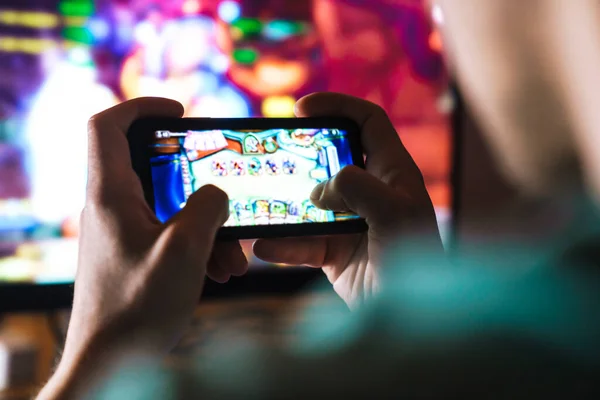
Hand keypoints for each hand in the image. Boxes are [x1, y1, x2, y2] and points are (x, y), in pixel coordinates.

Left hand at [40, 98, 247, 398]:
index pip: (107, 125)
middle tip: (221, 186)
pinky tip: (221, 270)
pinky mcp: (135, 254)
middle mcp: (111, 208)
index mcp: (110, 196)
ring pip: (169, 204)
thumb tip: (216, 194)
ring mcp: (123, 232)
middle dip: (195, 177)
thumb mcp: (185, 250)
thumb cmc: (137, 309)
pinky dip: (198, 243)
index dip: (142, 106)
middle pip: (150, 164)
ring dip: (205, 221)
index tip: (180, 110)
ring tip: (232, 255)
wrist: (112, 364)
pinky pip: (171, 232)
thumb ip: (207, 207)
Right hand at [253, 93, 441, 307]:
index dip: (338, 106)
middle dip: (302, 155)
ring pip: (310, 203)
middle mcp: (372, 193)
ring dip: (284, 204)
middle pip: (331, 159)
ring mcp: (351, 222)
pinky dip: (283, 244)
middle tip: (273, 154)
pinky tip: (263, 246)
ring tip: (258, 203)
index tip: (301, 109)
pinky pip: (302, 242)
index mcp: (394, 174)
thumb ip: (360, 189)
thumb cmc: (416, 264)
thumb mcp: (395, 216)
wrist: (412, 323)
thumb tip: (320, 189)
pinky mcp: (335, 252)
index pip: (368, 122)